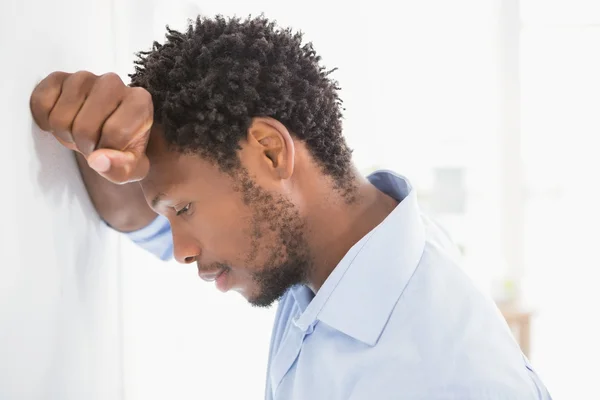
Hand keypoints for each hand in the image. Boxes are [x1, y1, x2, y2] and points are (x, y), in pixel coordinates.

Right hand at [30, 71, 153, 183]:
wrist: (107, 131)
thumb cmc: (123, 147)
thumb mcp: (132, 168)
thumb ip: (121, 168)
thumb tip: (98, 160)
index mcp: (140, 101)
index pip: (116, 134)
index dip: (108, 152)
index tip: (110, 150)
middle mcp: (114, 82)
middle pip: (85, 128)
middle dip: (84, 145)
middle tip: (92, 143)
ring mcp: (85, 77)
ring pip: (61, 117)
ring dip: (65, 134)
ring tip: (78, 132)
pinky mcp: (60, 78)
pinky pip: (41, 102)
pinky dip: (45, 120)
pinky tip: (60, 122)